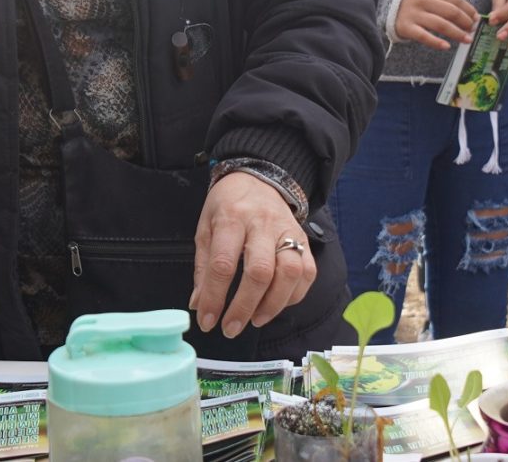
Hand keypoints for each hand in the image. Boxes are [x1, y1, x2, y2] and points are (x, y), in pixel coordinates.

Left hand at [191, 173, 316, 338]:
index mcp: (232, 219)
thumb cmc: (228, 206)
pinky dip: (293, 296)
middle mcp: (263, 224)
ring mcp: (288, 231)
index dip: (215, 298)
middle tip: (231, 328)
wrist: (259, 178)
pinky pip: (307, 273)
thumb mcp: (205, 229)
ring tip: (255, 319)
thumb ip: (204, 268)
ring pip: (290, 273)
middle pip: (260, 271)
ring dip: (273, 304)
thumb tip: (199, 305)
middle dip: (244, 307)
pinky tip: (276, 304)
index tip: (207, 321)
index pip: (224, 264)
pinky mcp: (305, 240)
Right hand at [394, 0, 478, 50]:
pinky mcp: (407, 27)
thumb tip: (470, 15)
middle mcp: (422, 0)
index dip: (468, 10)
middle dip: (465, 22)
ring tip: (466, 39)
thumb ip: (446, 0)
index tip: (476, 18)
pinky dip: (436, 42)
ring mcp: (414, 14)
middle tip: (472, 30)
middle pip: (450, 12)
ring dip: (456, 33)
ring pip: (441, 25)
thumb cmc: (414, 1)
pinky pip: (424, 36)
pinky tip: (446, 46)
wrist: (387, 4)